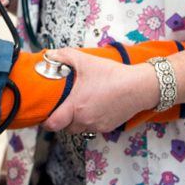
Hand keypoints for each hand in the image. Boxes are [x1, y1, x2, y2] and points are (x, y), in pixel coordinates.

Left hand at [42, 49, 157, 133]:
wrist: (138, 87)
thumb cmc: (112, 75)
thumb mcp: (85, 60)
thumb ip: (64, 56)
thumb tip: (49, 55)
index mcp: (75, 106)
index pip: (53, 124)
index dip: (46, 121)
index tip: (45, 113)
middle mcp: (84, 120)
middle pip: (64, 127)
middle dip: (61, 119)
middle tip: (62, 106)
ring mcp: (96, 126)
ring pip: (79, 129)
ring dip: (75, 121)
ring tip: (78, 105)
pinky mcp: (107, 127)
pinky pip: (92, 128)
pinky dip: (89, 120)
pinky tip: (94, 106)